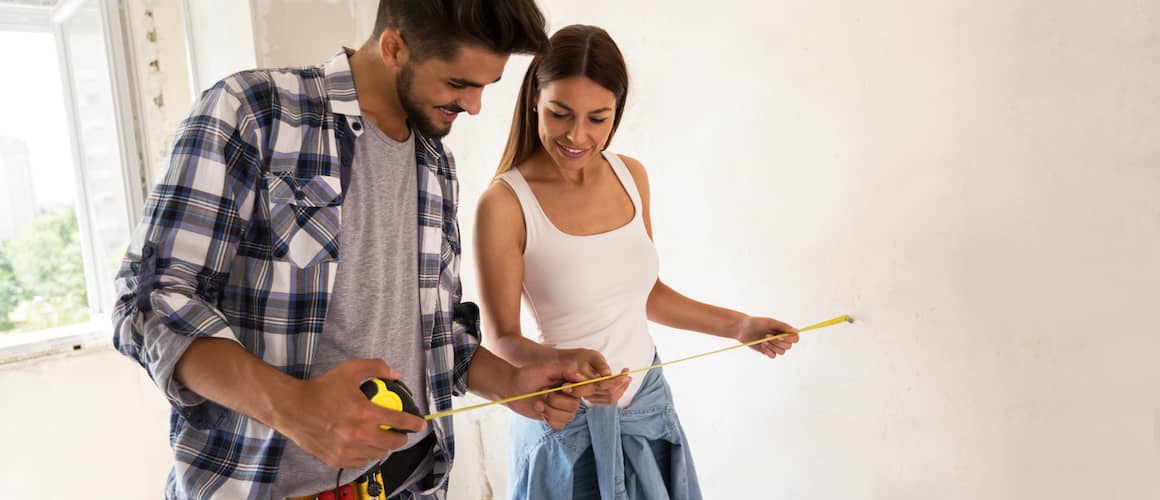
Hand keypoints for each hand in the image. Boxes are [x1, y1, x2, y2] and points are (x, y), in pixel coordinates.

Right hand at [273, 359, 426, 467]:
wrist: (292, 408)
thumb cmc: (321, 389)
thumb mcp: (350, 370)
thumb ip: (376, 367)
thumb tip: (395, 374)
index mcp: (365, 413)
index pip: (400, 422)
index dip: (414, 423)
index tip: (420, 424)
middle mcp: (359, 434)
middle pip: (393, 443)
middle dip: (401, 438)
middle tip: (399, 432)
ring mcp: (348, 449)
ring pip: (378, 454)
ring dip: (384, 447)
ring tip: (381, 438)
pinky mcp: (337, 459)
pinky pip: (361, 461)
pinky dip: (366, 454)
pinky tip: (364, 445)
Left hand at [503, 363, 590, 428]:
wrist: (512, 389)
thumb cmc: (527, 376)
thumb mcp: (546, 369)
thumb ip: (565, 371)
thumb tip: (582, 378)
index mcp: (570, 381)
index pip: (586, 388)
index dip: (576, 391)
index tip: (562, 387)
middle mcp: (569, 395)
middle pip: (575, 405)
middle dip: (556, 401)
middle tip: (543, 392)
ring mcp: (562, 408)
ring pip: (568, 417)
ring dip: (550, 410)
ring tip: (538, 402)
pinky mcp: (554, 418)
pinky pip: (560, 425)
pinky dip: (549, 419)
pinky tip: (540, 410)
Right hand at [558, 348, 630, 405]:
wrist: (573, 364)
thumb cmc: (583, 358)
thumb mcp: (592, 356)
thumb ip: (600, 365)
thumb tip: (608, 373)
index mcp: (584, 381)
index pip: (603, 385)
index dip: (616, 380)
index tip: (626, 374)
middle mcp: (586, 393)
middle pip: (608, 394)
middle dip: (621, 384)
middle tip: (627, 373)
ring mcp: (590, 398)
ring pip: (610, 399)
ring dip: (622, 389)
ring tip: (626, 377)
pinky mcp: (594, 399)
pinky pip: (609, 400)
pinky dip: (618, 392)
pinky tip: (622, 383)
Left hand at [732, 316, 799, 358]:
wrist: (742, 328)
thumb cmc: (756, 323)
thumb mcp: (770, 322)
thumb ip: (783, 326)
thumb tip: (797, 331)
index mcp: (783, 331)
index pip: (795, 338)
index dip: (790, 339)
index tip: (780, 335)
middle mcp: (781, 339)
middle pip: (789, 347)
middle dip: (778, 342)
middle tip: (767, 335)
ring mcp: (774, 346)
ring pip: (782, 352)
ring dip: (773, 347)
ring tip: (763, 340)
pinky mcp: (767, 351)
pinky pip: (773, 356)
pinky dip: (768, 351)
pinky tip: (761, 345)